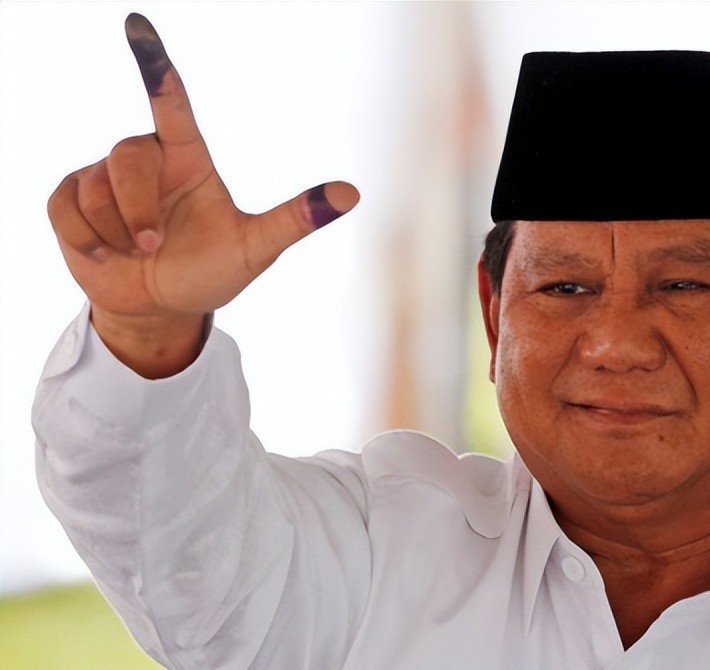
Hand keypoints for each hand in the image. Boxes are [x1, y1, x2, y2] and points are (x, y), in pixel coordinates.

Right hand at [47, 13, 358, 376]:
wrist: (163, 309)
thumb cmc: (210, 271)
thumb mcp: (256, 249)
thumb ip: (296, 220)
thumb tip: (351, 194)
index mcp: (188, 159)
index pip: (171, 104)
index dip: (155, 65)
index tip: (138, 25)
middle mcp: (146, 161)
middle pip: (128, 157)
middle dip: (140, 211)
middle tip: (156, 246)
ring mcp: (103, 179)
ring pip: (96, 188)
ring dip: (119, 234)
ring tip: (138, 253)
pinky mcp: (70, 202)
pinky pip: (66, 208)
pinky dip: (87, 241)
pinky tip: (106, 256)